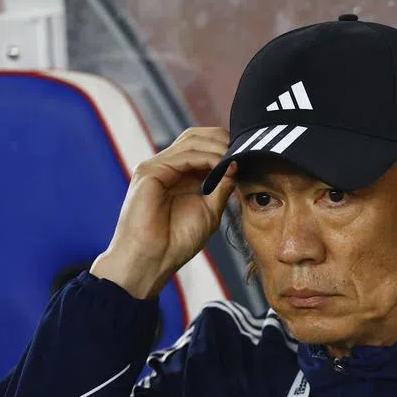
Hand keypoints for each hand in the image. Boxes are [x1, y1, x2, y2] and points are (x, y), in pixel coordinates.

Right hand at [90, 128, 235, 298]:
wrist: (152, 260)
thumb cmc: (177, 242)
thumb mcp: (209, 211)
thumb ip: (221, 188)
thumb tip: (236, 165)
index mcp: (179, 175)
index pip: (202, 147)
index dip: (225, 147)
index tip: (247, 155)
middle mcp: (167, 167)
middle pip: (195, 137)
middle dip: (221, 139)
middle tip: (243, 149)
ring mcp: (156, 167)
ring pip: (190, 141)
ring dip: (217, 148)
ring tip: (235, 158)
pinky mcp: (149, 171)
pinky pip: (183, 155)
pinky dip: (205, 157)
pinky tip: (220, 165)